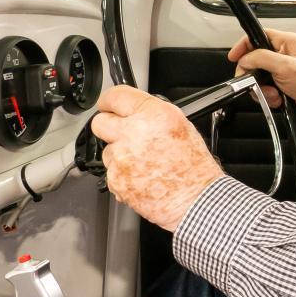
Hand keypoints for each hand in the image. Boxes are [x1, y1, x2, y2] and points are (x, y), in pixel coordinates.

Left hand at [91, 86, 222, 231]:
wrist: (195, 200)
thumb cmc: (195, 168)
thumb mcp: (181, 126)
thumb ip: (152, 114)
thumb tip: (134, 111)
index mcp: (154, 115)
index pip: (116, 96)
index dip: (109, 101)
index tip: (108, 105)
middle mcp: (135, 133)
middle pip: (100, 122)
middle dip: (108, 127)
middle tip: (123, 134)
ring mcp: (122, 158)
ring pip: (106, 150)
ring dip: (119, 154)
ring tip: (143, 162)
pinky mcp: (116, 179)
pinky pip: (111, 172)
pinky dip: (123, 174)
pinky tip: (142, 176)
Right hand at [228, 28, 295, 136]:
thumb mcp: (285, 67)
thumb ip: (261, 58)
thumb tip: (245, 59)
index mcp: (287, 42)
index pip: (259, 35)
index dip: (244, 45)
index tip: (235, 56)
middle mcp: (283, 53)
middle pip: (254, 58)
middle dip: (253, 73)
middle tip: (252, 81)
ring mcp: (280, 70)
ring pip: (256, 76)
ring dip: (261, 88)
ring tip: (273, 92)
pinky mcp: (278, 83)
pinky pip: (262, 88)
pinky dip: (267, 95)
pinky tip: (277, 98)